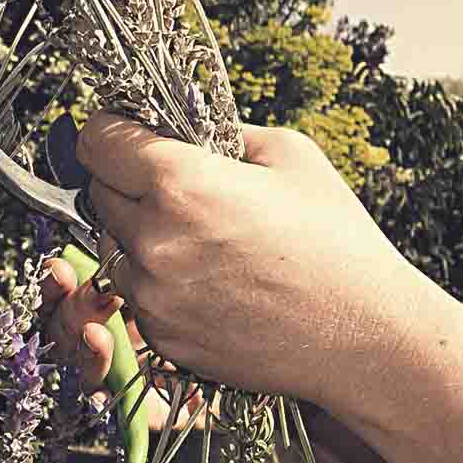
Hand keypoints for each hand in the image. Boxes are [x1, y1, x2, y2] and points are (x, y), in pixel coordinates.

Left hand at [46, 110, 429, 415]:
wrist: (365, 336)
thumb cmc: (337, 242)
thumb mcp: (291, 156)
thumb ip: (225, 132)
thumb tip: (186, 126)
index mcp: (181, 184)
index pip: (98, 140)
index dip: (111, 129)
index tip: (127, 132)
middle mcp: (154, 240)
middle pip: (98, 194)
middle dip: (126, 182)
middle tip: (178, 187)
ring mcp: (153, 296)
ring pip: (113, 247)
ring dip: (140, 236)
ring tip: (202, 239)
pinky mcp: (162, 337)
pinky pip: (137, 293)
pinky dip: (159, 281)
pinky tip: (213, 279)